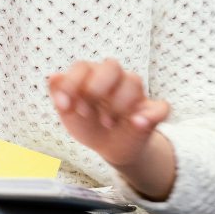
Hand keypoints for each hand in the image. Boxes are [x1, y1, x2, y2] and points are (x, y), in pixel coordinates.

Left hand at [49, 59, 175, 199]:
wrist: (110, 147)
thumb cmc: (88, 124)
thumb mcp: (69, 114)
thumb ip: (60, 95)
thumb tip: (54, 76)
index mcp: (92, 76)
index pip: (83, 66)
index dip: (71, 83)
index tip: (63, 105)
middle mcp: (115, 80)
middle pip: (111, 65)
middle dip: (97, 86)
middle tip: (86, 110)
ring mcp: (135, 94)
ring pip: (134, 81)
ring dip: (118, 102)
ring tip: (107, 123)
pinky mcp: (151, 112)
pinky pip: (161, 107)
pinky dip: (151, 115)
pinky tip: (137, 124)